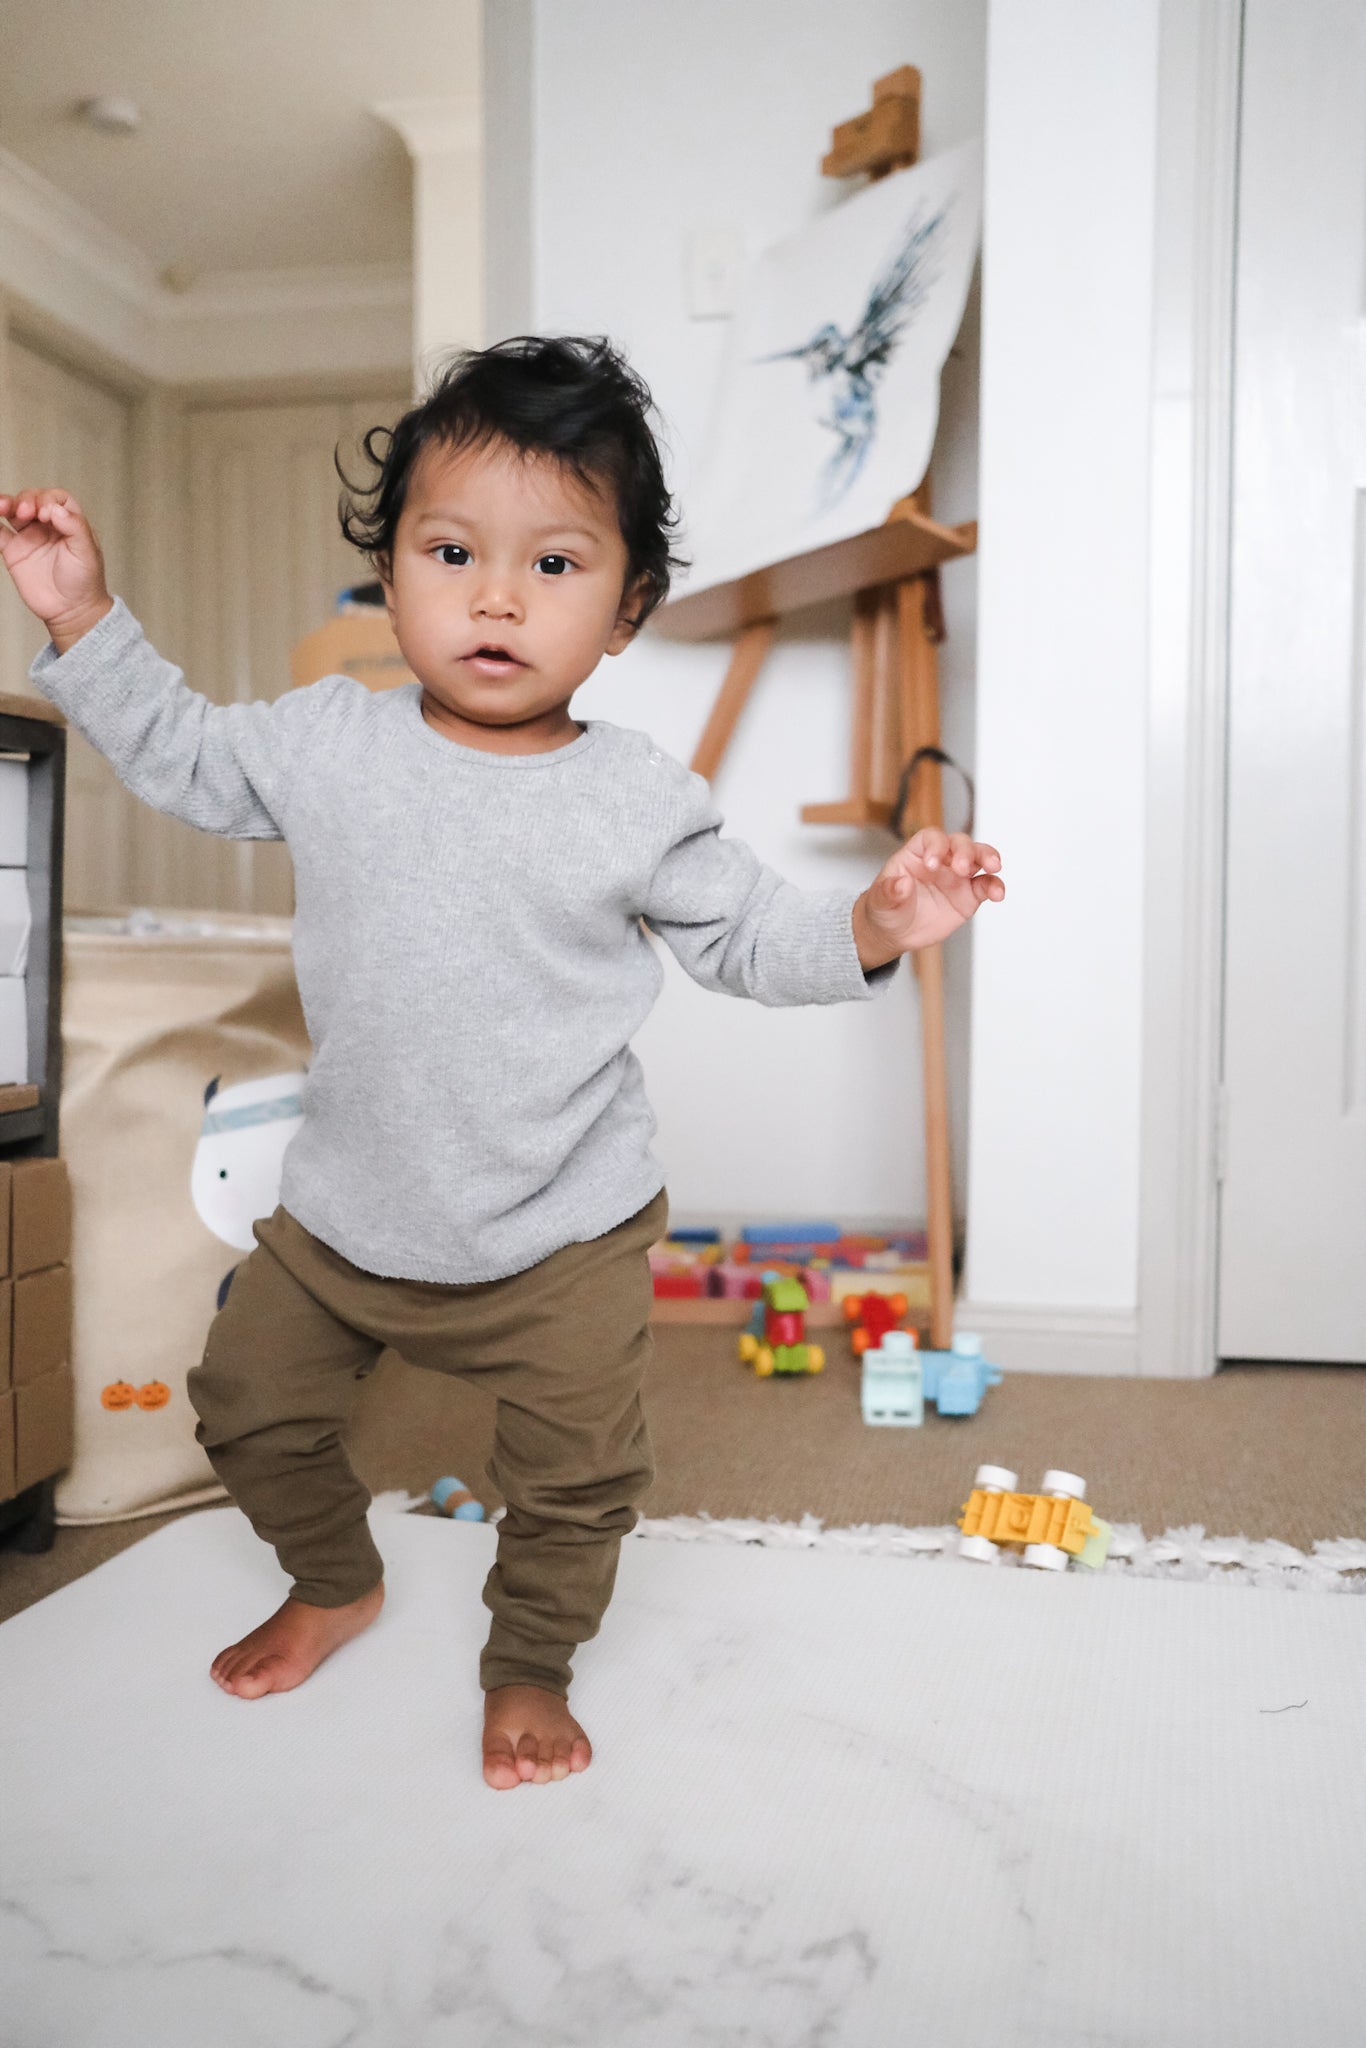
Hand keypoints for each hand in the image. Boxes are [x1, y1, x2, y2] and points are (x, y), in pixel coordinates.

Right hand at [0, 488, 112, 650]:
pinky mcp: (13, 552)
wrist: (71, 611)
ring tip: (2, 506)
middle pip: (31, 500)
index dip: (48, 499)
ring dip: (6, 503)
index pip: (55, 498)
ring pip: (12, 511)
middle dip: (26, 499)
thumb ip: (75, 526)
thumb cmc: (85, 582)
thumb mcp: (88, 552)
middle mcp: (47, 526)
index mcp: (68, 522)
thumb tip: (55, 508)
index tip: (46, 513)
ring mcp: (29, 537)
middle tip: (26, 512)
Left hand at [852, 828, 1004, 967]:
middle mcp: (941, 860)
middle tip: (962, 867)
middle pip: (959, 843)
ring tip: (993, 868)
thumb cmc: (886, 908)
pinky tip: (997, 893)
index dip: (935, 846)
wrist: (895, 933)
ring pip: (978, 857)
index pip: (931, 838)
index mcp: (917, 854)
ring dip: (987, 858)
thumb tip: (901, 884)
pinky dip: (995, 886)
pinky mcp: (969, 895)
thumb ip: (889, 892)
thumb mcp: (880, 901)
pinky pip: (986, 885)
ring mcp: (957, 876)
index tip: (932, 865)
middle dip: (964, 851)